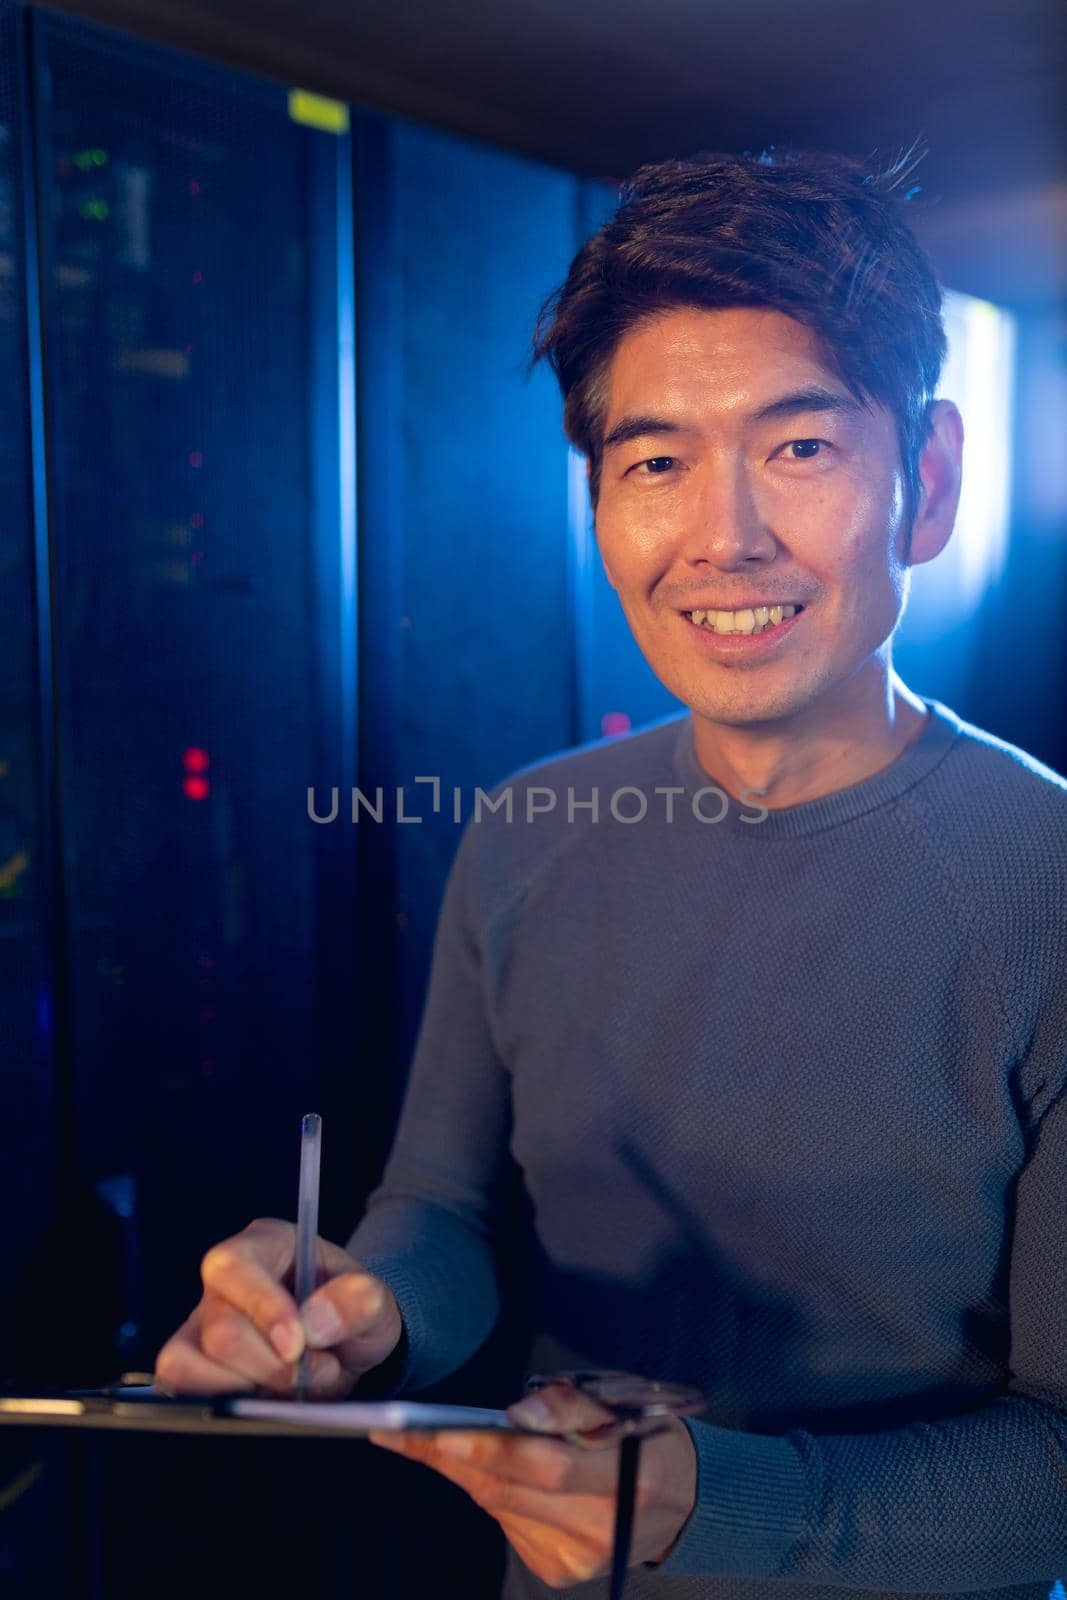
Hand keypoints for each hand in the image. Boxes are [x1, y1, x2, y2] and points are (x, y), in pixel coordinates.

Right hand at [154, 1217, 402, 1398]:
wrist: (348, 1345)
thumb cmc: (354, 1311)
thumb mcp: (377, 1302)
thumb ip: (361, 1301)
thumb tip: (317, 1321)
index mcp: (266, 1244)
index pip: (236, 1265)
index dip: (262, 1308)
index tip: (298, 1345)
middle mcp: (224, 1281)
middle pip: (219, 1332)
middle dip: (273, 1366)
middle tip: (319, 1369)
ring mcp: (200, 1322)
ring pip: (186, 1363)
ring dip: (246, 1389)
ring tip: (292, 1385)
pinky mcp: (191, 1362)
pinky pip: (179, 1385)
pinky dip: (222, 1403)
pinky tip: (264, 1400)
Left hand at [368, 1381, 696, 1587]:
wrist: (682, 1502)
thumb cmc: (649, 1437)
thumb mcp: (628, 1403)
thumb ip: (572, 1405)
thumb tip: (516, 1413)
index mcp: (628, 1478)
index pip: (544, 1466)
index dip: (487, 1449)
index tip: (432, 1432)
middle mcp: (600, 1529)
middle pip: (507, 1490)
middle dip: (446, 1455)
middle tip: (393, 1429)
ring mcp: (576, 1558)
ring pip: (498, 1505)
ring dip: (465, 1467)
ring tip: (430, 1437)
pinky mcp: (557, 1571)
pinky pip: (506, 1521)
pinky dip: (490, 1488)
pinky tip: (487, 1465)